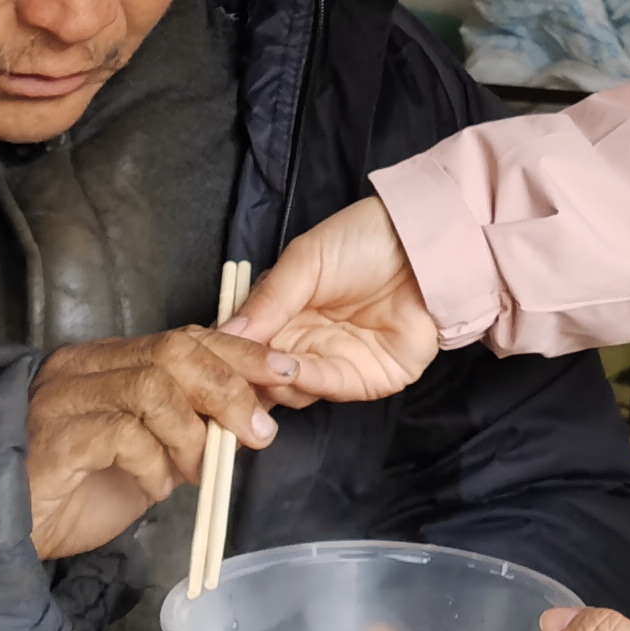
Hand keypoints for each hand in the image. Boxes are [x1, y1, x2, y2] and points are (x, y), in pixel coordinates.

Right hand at [24, 327, 294, 558]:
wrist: (4, 535)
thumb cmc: (73, 496)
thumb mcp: (145, 459)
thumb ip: (185, 432)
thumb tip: (245, 420)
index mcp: (106, 363)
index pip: (183, 337)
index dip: (239, 353)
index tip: (282, 373)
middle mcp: (83, 368)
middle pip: (174, 352)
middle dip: (229, 387)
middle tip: (256, 430)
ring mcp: (65, 399)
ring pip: (154, 386)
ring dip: (193, 433)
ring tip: (197, 472)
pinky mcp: (56, 438)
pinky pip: (124, 434)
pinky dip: (155, 463)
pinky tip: (154, 489)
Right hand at [225, 197, 442, 404]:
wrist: (424, 243)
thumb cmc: (362, 241)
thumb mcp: (305, 260)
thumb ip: (268, 299)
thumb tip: (223, 333)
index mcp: (286, 314)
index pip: (247, 345)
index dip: (228, 353)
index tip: (205, 358)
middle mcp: (306, 343)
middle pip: (264, 375)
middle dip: (246, 377)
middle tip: (228, 372)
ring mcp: (336, 364)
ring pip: (290, 390)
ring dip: (274, 380)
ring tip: (260, 367)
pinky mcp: (368, 380)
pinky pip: (328, 387)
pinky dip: (307, 380)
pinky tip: (291, 367)